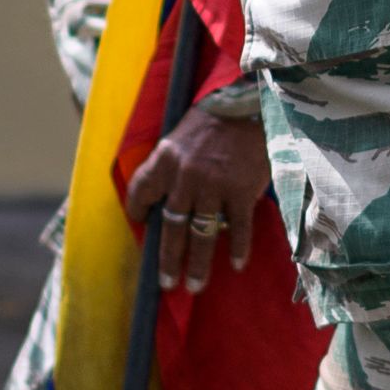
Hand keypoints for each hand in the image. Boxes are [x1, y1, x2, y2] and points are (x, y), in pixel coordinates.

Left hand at [123, 110, 273, 290]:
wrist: (251, 104)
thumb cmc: (216, 118)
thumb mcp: (181, 134)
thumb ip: (172, 166)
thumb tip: (166, 200)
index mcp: (165, 158)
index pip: (142, 191)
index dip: (138, 210)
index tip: (140, 223)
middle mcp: (185, 176)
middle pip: (171, 226)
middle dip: (168, 259)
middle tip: (166, 283)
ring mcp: (214, 186)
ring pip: (201, 234)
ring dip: (198, 263)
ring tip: (195, 285)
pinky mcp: (241, 191)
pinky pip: (237, 228)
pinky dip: (238, 248)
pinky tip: (237, 264)